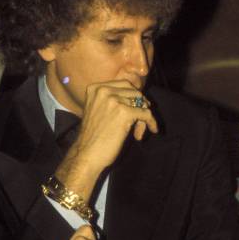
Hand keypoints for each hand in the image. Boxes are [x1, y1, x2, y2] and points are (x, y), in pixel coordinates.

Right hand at [55, 80, 157, 201]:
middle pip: (134, 92)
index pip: (125, 85)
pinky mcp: (124, 112)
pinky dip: (151, 122)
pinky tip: (152, 130)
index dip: (133, 97)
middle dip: (140, 106)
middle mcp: (104, 91)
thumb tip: (142, 98)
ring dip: (143, 117)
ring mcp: (114, 101)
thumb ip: (114, 99)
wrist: (86, 155)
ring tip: (137, 131)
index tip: (136, 109)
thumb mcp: (99, 110)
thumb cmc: (94, 136)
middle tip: (139, 121)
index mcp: (96, 88)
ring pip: (142, 103)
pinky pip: (146, 113)